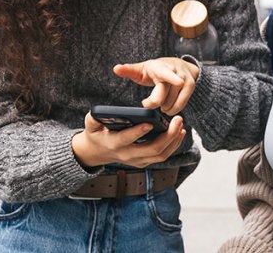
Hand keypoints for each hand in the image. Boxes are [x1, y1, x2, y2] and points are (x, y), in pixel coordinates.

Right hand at [71, 113, 186, 167]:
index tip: (150, 122)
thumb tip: (98, 111)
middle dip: (168, 135)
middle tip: (178, 120)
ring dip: (174, 141)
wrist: (97, 153)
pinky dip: (173, 145)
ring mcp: (137, 160)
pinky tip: (180, 133)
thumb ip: (94, 117)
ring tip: (181, 126)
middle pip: (152, 149)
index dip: (139, 132)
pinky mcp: (144, 162)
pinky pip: (162, 156)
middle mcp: (127, 155)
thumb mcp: (91, 125)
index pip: (127, 139)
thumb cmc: (96, 134)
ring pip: (160, 155)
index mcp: (114, 144)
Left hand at [113, 57, 199, 114]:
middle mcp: (175, 71)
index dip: (172, 78)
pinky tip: (167, 108)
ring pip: (171, 102)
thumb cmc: (155, 70)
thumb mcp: (142, 69)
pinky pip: (181, 104)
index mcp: (160, 66)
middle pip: (163, 95)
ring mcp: (185, 78)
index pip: (166, 73)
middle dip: (153, 102)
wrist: (179, 65)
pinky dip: (173, 109)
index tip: (179, 82)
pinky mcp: (191, 86)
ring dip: (163, 107)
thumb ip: (129, 70)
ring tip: (158, 104)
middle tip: (146, 103)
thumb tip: (115, 68)